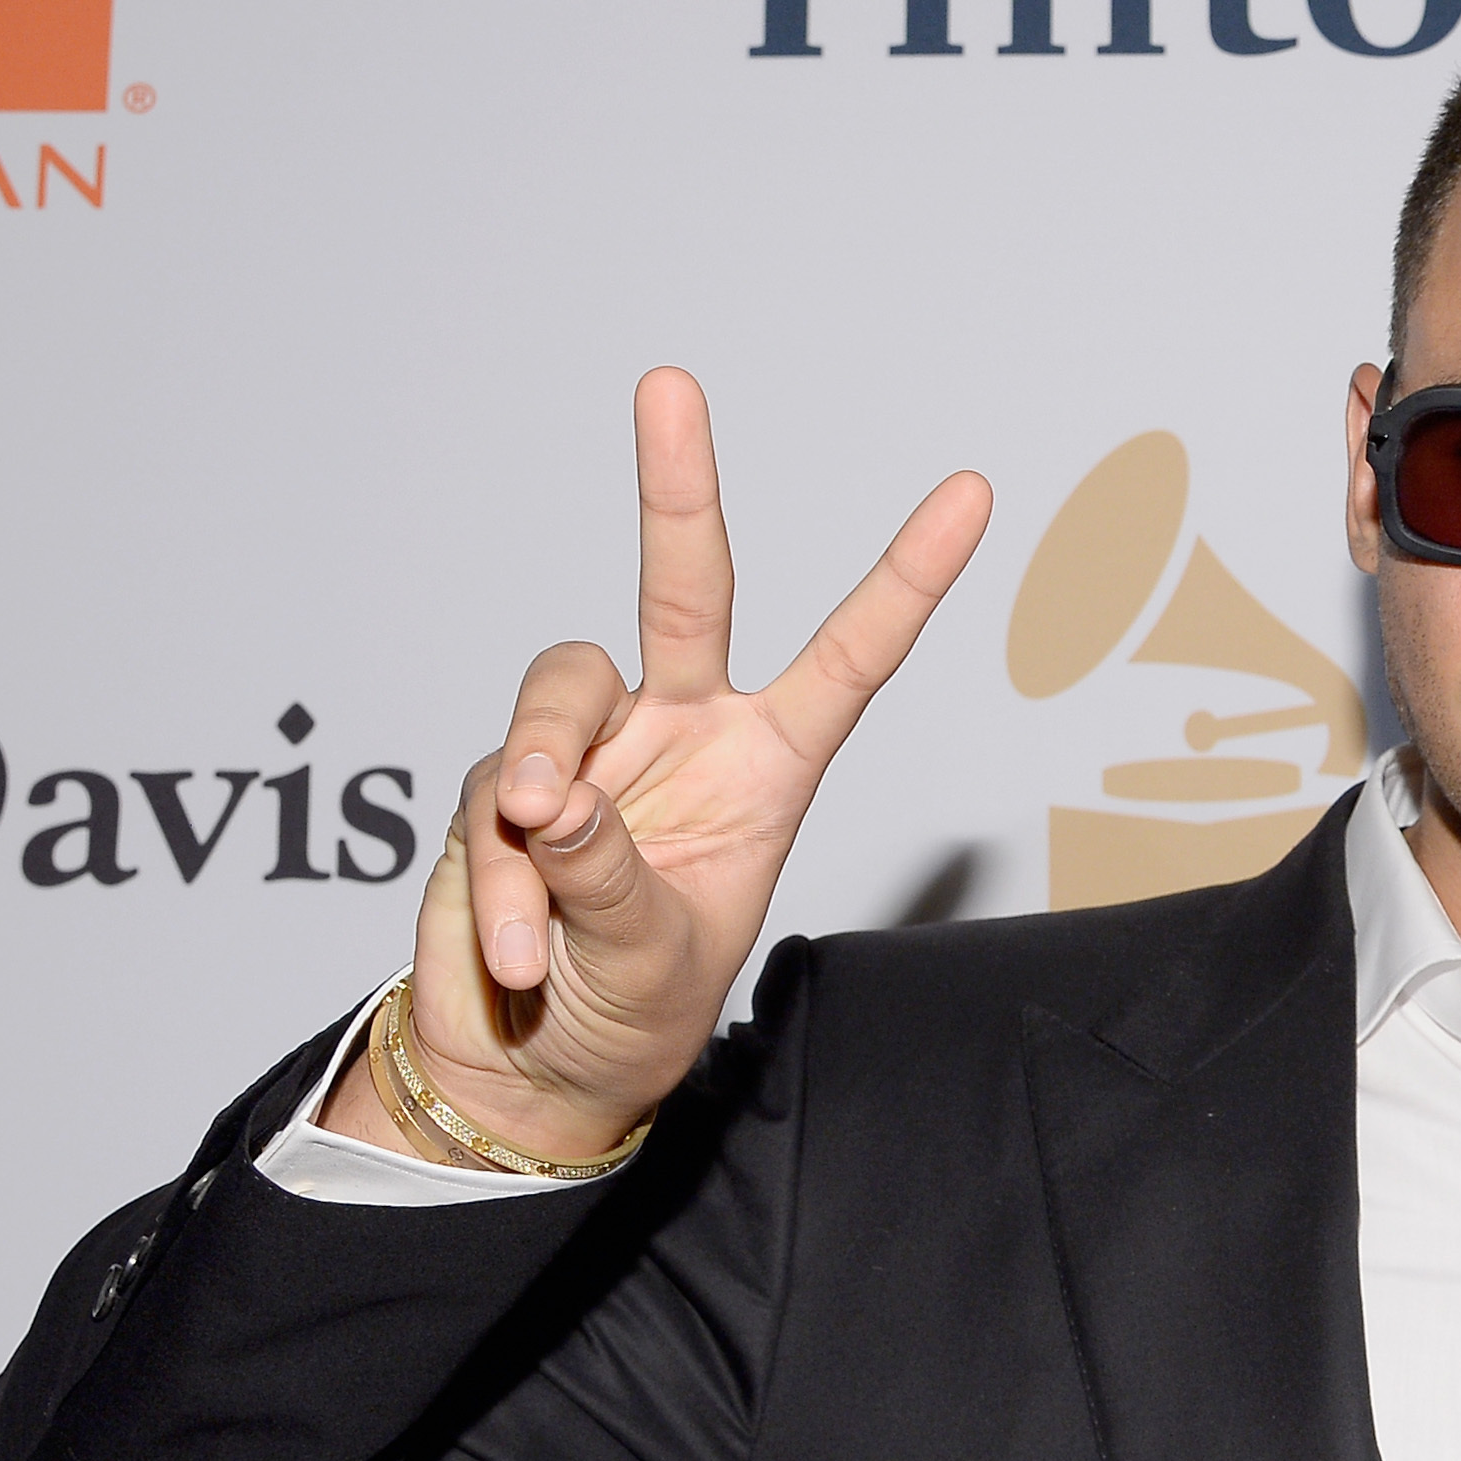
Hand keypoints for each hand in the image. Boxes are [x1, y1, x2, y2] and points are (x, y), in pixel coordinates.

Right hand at [328, 367, 989, 1164]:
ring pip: (556, 694)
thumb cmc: (631, 1015)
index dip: (907, 580)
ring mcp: (587, 750)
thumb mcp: (649, 961)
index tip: (972, 494)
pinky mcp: (498, 784)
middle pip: (684, 589)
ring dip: (536, 788)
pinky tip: (515, 954)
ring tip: (537, 902)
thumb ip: (606, 874)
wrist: (529, 1074)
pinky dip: (497, 883)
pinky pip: (488, 800)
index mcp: (767, 768)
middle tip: (670, 386)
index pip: (848, 660)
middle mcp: (682, 735)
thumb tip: (546, 789)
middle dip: (678, 488)